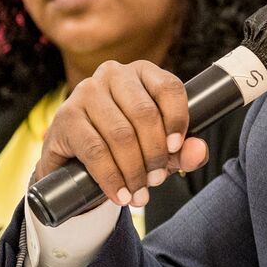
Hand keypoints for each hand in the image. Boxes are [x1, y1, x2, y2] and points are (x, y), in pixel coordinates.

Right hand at [34, 60, 210, 207]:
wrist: (75, 160)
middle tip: (156, 180)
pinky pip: (95, 150)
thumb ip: (183, 151)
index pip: (168, 87)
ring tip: (139, 193)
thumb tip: (199, 150)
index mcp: (141, 73)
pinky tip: (120, 193)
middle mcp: (113, 74)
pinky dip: (111, 177)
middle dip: (155, 154)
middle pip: (145, 114)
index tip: (176, 148)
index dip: (177, 119)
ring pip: (121, 134)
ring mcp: (86, 92)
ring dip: (134, 170)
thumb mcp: (158, 149)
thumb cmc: (123, 146)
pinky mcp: (66, 116)